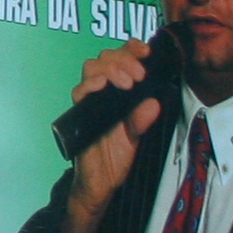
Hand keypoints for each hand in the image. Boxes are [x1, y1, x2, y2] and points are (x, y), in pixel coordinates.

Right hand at [59, 42, 164, 223]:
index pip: (124, 58)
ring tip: (126, 83)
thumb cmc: (118, 157)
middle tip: (138, 75)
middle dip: (124, 59)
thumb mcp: (137, 138)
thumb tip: (154, 102)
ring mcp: (90, 100)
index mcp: (121, 91)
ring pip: (92, 68)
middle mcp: (104, 91)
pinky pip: (79, 92)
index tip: (146, 52)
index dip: (132, 49)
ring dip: (110, 69)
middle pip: (106, 57)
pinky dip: (89, 85)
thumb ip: (142, 121)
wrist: (100, 183)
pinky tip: (100, 86)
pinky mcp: (79, 113)